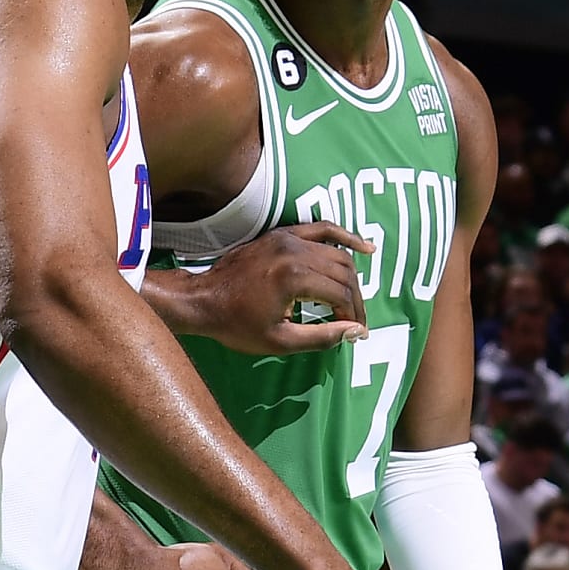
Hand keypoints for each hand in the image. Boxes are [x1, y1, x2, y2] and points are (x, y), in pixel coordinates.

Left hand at [148, 225, 370, 353]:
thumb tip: (354, 332)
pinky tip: (365, 247)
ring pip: (336, 253)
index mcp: (294, 278)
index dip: (353, 316)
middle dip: (355, 300)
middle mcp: (295, 251)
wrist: (204, 299)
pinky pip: (322, 229)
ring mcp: (288, 238)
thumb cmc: (237, 325)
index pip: (340, 295)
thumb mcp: (279, 340)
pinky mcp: (282, 234)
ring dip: (352, 277)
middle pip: (343, 273)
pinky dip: (345, 237)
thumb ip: (321, 336)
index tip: (356, 333)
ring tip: (355, 300)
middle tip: (356, 322)